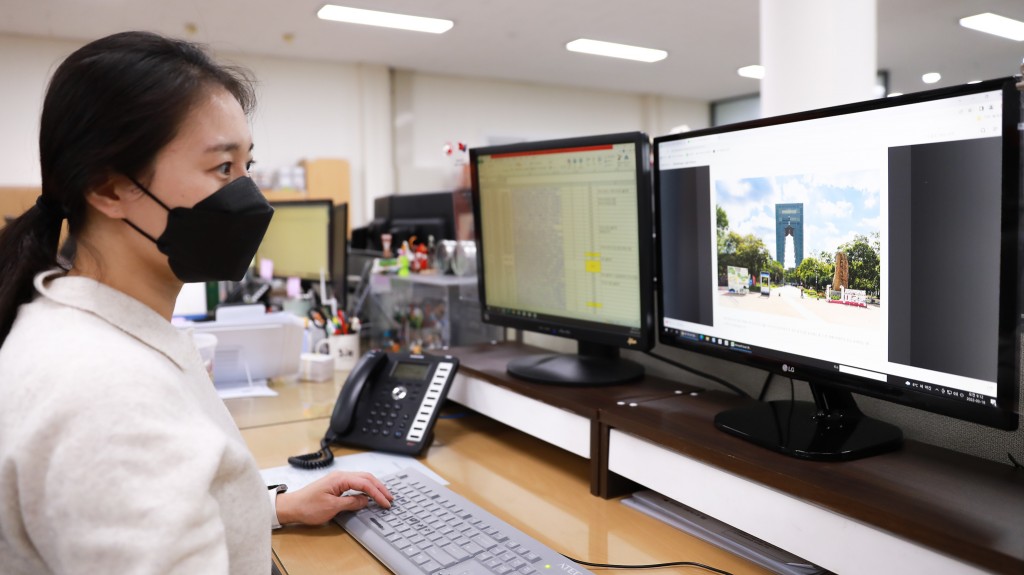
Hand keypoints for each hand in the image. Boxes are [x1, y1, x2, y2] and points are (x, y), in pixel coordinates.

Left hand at [275, 471, 393, 525]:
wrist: (291, 507)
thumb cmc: (307, 507)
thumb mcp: (332, 507)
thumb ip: (351, 503)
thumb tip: (365, 500)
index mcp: (340, 478)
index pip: (365, 483)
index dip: (377, 493)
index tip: (385, 503)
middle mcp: (340, 476)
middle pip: (366, 478)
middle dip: (380, 488)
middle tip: (390, 498)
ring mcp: (338, 480)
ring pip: (362, 480)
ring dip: (374, 487)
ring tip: (384, 496)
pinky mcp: (336, 485)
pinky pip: (355, 484)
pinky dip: (366, 488)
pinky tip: (370, 495)